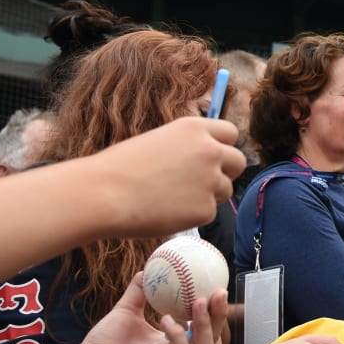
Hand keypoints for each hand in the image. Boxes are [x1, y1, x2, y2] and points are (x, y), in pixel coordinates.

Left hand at [59, 272, 228, 343]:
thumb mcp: (126, 311)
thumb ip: (139, 291)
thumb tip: (148, 267)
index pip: (204, 330)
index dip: (215, 312)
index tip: (217, 287)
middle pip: (212, 340)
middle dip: (219, 316)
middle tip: (218, 292)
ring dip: (205, 324)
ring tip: (199, 302)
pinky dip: (178, 334)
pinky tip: (166, 319)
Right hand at [90, 117, 245, 238]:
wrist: (105, 193)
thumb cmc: (120, 167)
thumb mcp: (159, 141)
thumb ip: (187, 147)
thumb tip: (204, 160)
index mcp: (195, 128)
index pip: (230, 133)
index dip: (222, 146)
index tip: (213, 158)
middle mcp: (210, 151)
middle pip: (238, 162)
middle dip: (226, 172)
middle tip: (203, 183)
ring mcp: (211, 180)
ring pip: (226, 190)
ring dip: (209, 195)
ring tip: (174, 198)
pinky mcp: (206, 209)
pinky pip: (209, 212)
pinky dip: (193, 215)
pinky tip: (167, 211)